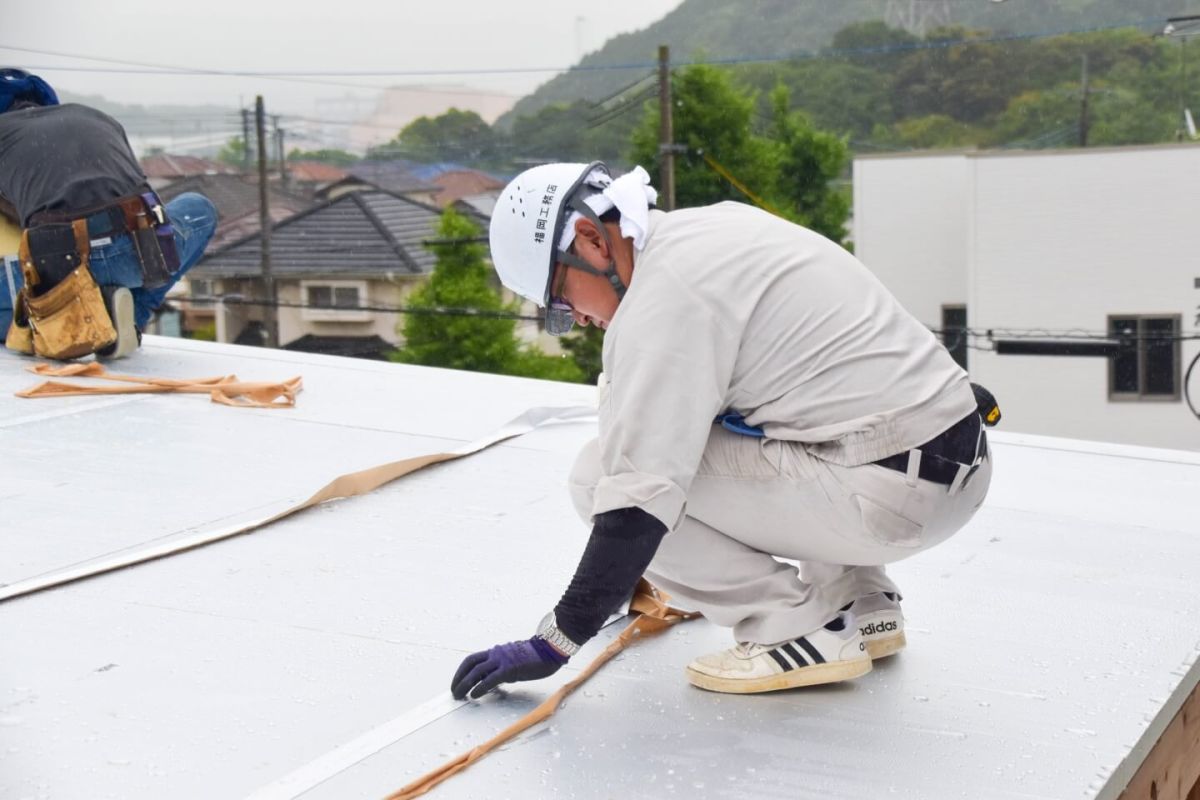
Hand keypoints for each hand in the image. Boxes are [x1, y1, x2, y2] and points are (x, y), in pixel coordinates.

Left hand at [450, 637, 567, 699]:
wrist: (549, 651)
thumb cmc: (534, 658)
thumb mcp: (513, 662)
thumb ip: (500, 669)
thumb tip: (489, 682)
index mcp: (496, 652)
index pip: (472, 660)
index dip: (461, 671)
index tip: (456, 682)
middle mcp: (496, 654)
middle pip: (470, 664)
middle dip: (459, 678)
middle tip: (454, 691)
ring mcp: (502, 660)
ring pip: (476, 671)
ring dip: (465, 684)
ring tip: (459, 695)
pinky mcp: (510, 668)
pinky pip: (490, 679)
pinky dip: (480, 687)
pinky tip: (475, 695)